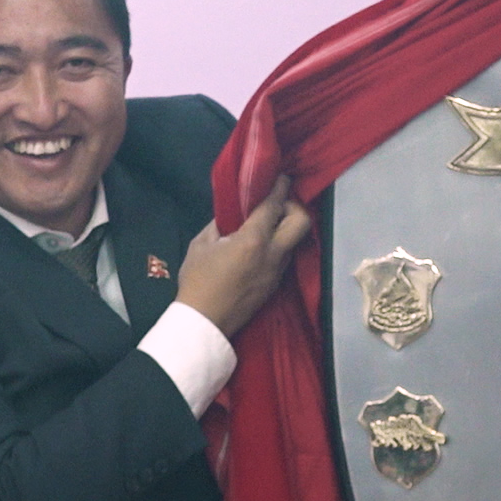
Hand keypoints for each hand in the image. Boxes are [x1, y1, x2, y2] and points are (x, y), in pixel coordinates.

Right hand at [176, 175, 311, 336]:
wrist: (204, 322)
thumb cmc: (197, 281)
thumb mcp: (201, 244)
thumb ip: (220, 223)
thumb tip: (232, 212)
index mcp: (253, 240)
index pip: (274, 206)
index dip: (280, 188)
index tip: (282, 177)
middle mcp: (273, 254)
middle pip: (302, 222)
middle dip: (294, 207)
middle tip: (277, 205)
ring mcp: (277, 272)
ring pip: (294, 241)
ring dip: (285, 228)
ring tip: (266, 225)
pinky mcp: (276, 285)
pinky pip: (284, 258)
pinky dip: (278, 246)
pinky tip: (260, 247)